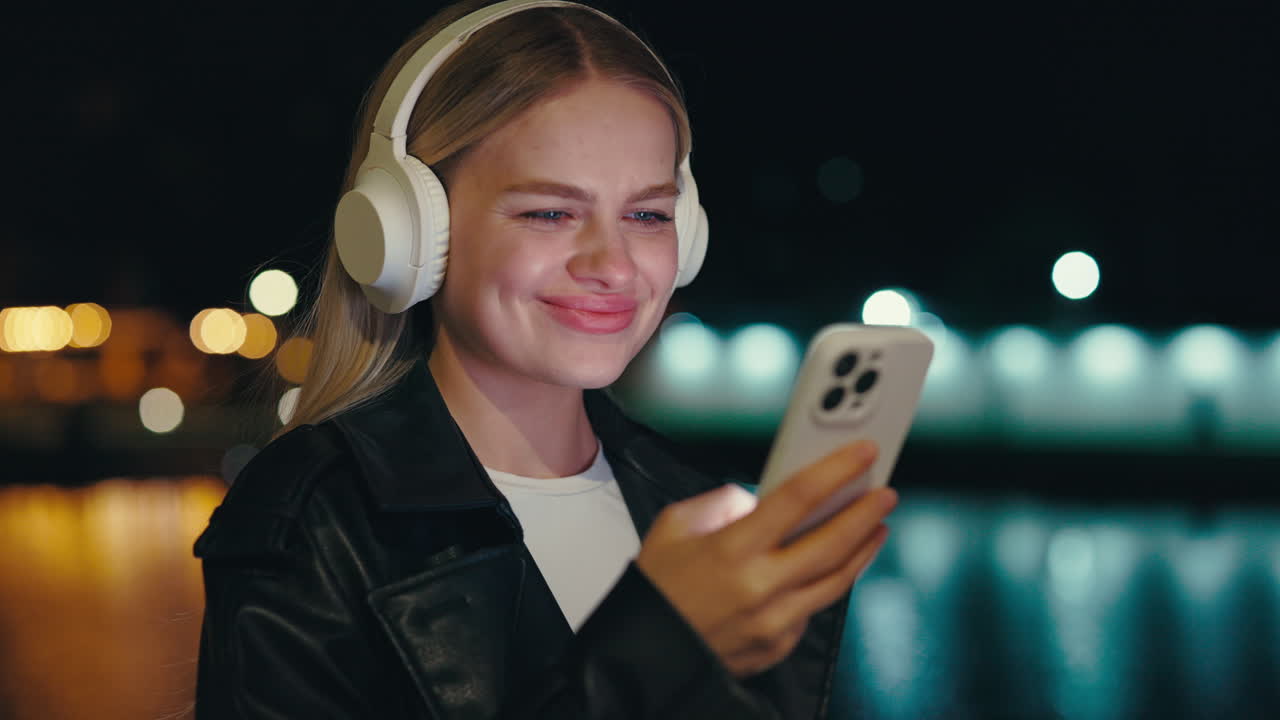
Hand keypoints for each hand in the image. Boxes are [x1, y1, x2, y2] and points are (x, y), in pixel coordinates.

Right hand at [634, 440, 894, 678]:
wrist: (642, 652)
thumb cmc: (655, 588)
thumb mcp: (674, 526)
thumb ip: (721, 502)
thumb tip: (756, 499)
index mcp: (731, 548)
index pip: (798, 498)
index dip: (837, 470)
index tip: (862, 453)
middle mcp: (758, 586)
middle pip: (832, 543)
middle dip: (865, 513)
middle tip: (885, 493)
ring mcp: (772, 621)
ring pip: (836, 581)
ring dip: (861, 550)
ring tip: (875, 528)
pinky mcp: (777, 646)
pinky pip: (812, 610)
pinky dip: (826, 584)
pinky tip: (833, 568)